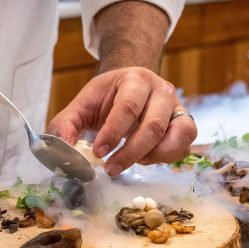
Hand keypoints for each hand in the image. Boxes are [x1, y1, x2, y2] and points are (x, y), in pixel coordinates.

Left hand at [48, 67, 196, 175]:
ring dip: (153, 156)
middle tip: (110, 168)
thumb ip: (66, 124)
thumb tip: (64, 148)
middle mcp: (162, 90)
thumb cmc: (106, 98)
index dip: (113, 133)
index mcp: (135, 79)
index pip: (127, 107)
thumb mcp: (82, 105)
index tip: (98, 153)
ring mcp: (178, 107)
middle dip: (130, 152)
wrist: (131, 88)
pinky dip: (166, 158)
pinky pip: (184, 146)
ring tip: (132, 162)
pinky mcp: (185, 124)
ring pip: (177, 136)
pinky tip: (145, 158)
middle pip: (153, 125)